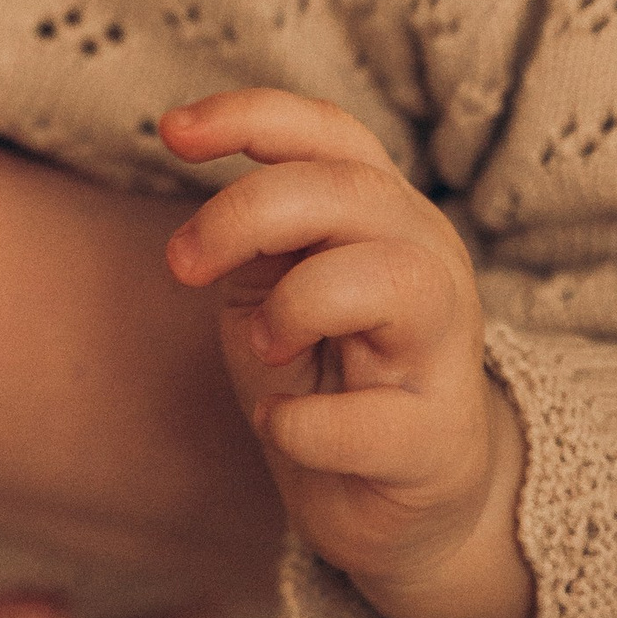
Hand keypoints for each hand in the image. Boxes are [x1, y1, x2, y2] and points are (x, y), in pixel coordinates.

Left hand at [162, 86, 532, 617]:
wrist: (391, 500)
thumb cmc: (325, 372)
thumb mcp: (276, 283)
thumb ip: (254, 229)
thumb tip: (198, 166)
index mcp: (383, 213)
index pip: (329, 135)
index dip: (251, 116)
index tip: (171, 133)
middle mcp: (429, 260)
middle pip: (349, 191)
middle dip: (245, 214)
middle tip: (182, 267)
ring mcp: (445, 348)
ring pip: (393, 278)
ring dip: (300, 304)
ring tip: (266, 345)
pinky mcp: (436, 437)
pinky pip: (370, 422)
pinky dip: (302, 425)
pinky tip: (283, 426)